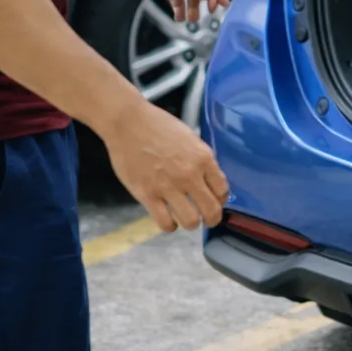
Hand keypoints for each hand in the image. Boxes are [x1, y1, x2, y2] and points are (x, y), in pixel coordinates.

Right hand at [102, 100, 229, 231]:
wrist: (129, 124)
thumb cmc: (160, 127)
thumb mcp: (191, 138)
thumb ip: (201, 160)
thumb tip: (209, 180)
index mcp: (203, 159)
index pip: (222, 190)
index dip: (220, 199)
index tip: (215, 200)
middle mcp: (190, 175)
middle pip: (211, 210)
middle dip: (212, 218)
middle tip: (207, 218)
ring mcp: (168, 187)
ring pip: (191, 221)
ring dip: (191, 223)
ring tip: (186, 218)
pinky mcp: (147, 195)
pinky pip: (165, 223)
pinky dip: (169, 226)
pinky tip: (168, 219)